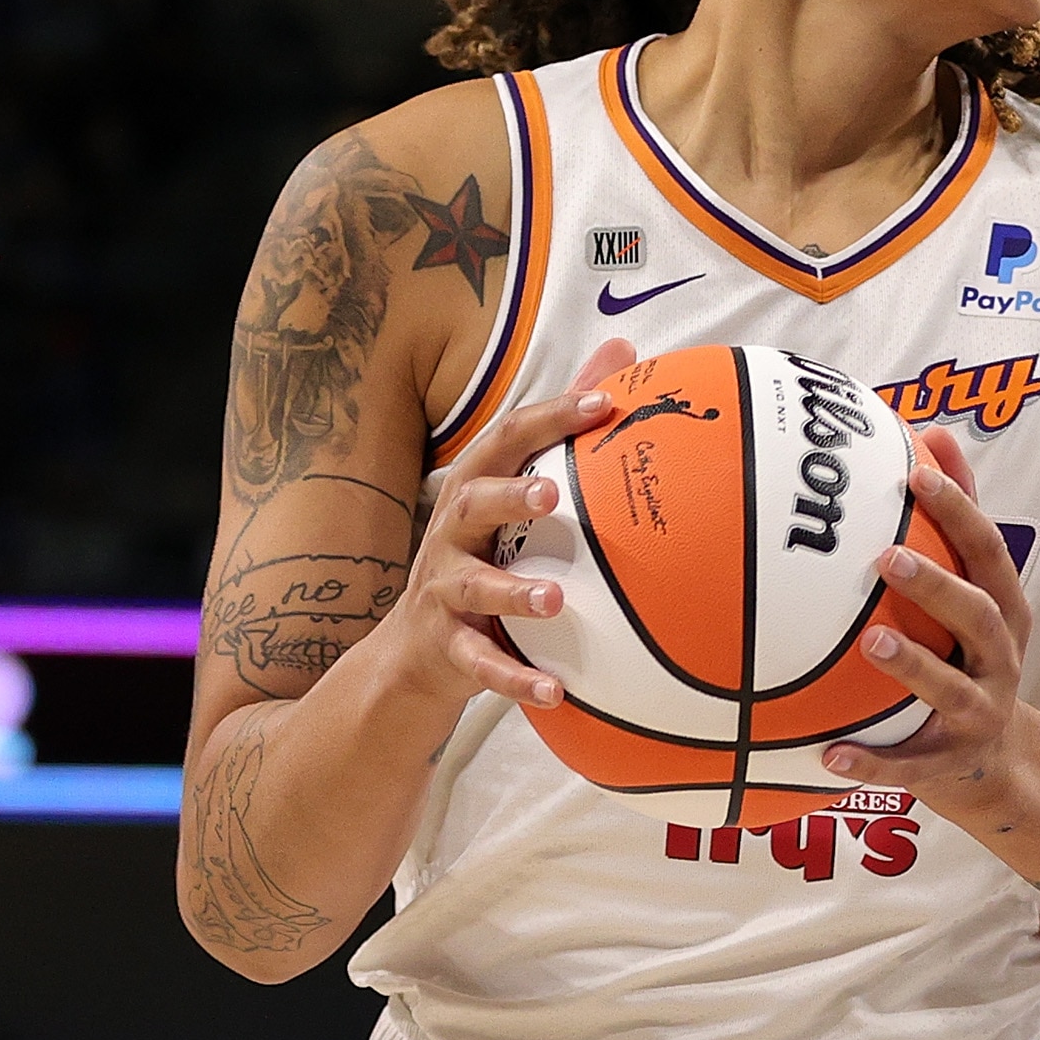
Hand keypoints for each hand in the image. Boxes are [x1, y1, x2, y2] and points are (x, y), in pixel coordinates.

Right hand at [377, 339, 632, 710]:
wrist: (415, 653)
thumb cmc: (483, 556)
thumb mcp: (515, 492)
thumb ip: (564, 427)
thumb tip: (624, 348)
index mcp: (474, 491)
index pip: (507, 441)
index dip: (550, 417)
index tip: (604, 401)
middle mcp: (450, 536)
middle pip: (470, 504)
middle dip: (507, 494)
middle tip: (551, 493)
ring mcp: (443, 593)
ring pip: (472, 589)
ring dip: (513, 593)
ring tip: (556, 600)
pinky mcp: (447, 649)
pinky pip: (481, 666)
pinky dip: (515, 679)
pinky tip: (554, 691)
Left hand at [819, 426, 1039, 801]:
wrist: (1000, 762)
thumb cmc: (969, 654)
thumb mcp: (976, 592)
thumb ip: (956, 521)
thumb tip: (932, 432)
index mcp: (1004, 611)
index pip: (989, 553)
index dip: (960, 512)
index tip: (917, 476)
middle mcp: (1001, 659)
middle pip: (980, 616)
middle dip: (938, 586)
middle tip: (886, 557)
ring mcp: (979, 714)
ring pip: (952, 689)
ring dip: (912, 665)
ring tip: (869, 640)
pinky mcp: (948, 763)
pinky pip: (908, 767)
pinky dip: (871, 764)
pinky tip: (826, 755)